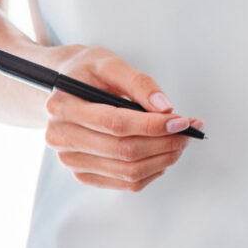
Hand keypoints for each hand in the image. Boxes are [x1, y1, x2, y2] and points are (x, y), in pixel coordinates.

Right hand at [40, 46, 201, 191]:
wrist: (67, 89)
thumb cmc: (88, 74)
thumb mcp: (110, 64)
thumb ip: (139, 83)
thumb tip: (165, 108)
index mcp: (62, 106)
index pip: (115, 123)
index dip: (152, 125)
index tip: (181, 121)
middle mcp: (60, 137)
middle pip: (123, 150)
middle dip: (164, 143)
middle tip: (187, 131)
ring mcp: (70, 160)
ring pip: (127, 171)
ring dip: (162, 159)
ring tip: (179, 142)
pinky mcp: (83, 174)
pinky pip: (125, 183)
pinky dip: (151, 171)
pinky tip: (162, 155)